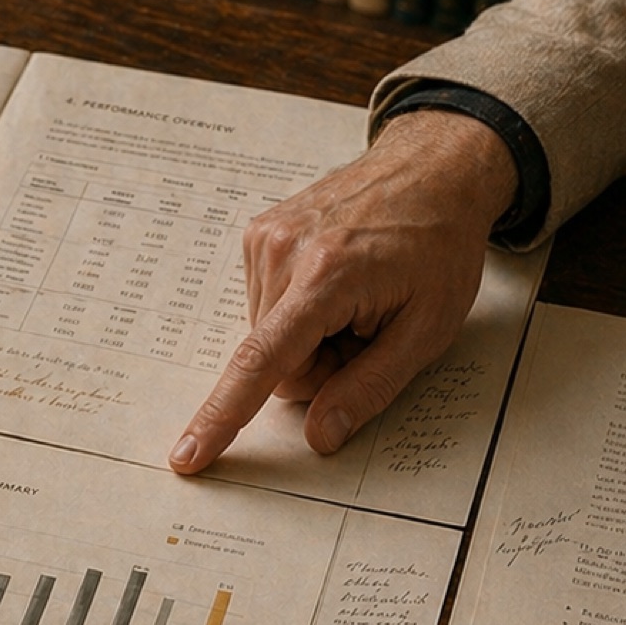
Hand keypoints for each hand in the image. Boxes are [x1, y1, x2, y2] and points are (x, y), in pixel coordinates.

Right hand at [168, 109, 518, 472]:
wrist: (433, 169)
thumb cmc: (438, 246)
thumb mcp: (427, 329)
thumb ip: (371, 387)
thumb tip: (320, 436)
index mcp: (326, 275)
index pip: (261, 363)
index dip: (223, 417)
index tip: (187, 455)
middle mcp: (283, 251)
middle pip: (273, 363)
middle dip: (317, 366)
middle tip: (365, 330)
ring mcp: (264, 239)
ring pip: (266, 341)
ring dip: (308, 339)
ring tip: (353, 300)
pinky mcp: (257, 235)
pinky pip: (264, 309)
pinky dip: (297, 312)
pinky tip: (332, 282)